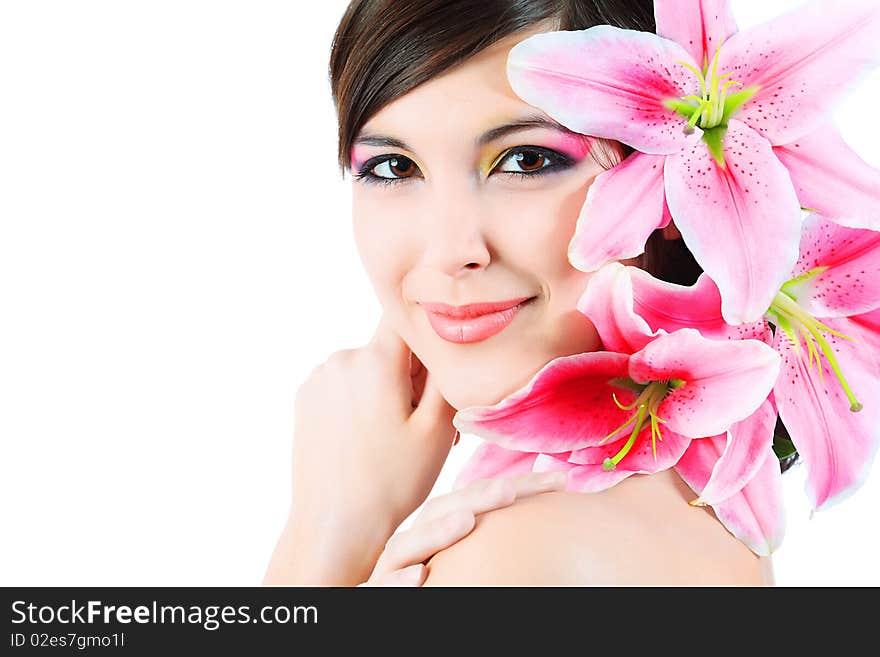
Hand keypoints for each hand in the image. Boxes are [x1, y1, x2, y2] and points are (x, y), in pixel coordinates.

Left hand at [285, 315, 457, 583]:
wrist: (334, 525)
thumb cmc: (392, 482)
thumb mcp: (437, 428)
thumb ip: (443, 373)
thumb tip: (443, 339)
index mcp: (374, 359)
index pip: (406, 318)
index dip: (428, 337)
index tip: (437, 367)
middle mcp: (340, 359)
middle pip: (388, 349)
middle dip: (409, 376)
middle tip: (424, 423)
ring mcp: (317, 380)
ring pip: (366, 369)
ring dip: (383, 390)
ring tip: (395, 438)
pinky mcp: (304, 400)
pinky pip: (343, 386)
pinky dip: (359, 403)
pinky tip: (367, 441)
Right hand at [358, 470, 568, 585]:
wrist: (383, 602)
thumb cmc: (430, 585)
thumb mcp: (463, 560)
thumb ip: (494, 538)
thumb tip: (554, 520)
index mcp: (443, 530)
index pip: (481, 500)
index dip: (521, 489)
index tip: (563, 479)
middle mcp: (416, 544)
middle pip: (444, 512)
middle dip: (477, 498)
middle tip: (510, 489)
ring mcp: (392, 569)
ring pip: (408, 545)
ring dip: (437, 533)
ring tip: (466, 521)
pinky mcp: (372, 595)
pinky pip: (381, 589)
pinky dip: (397, 583)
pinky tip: (418, 578)